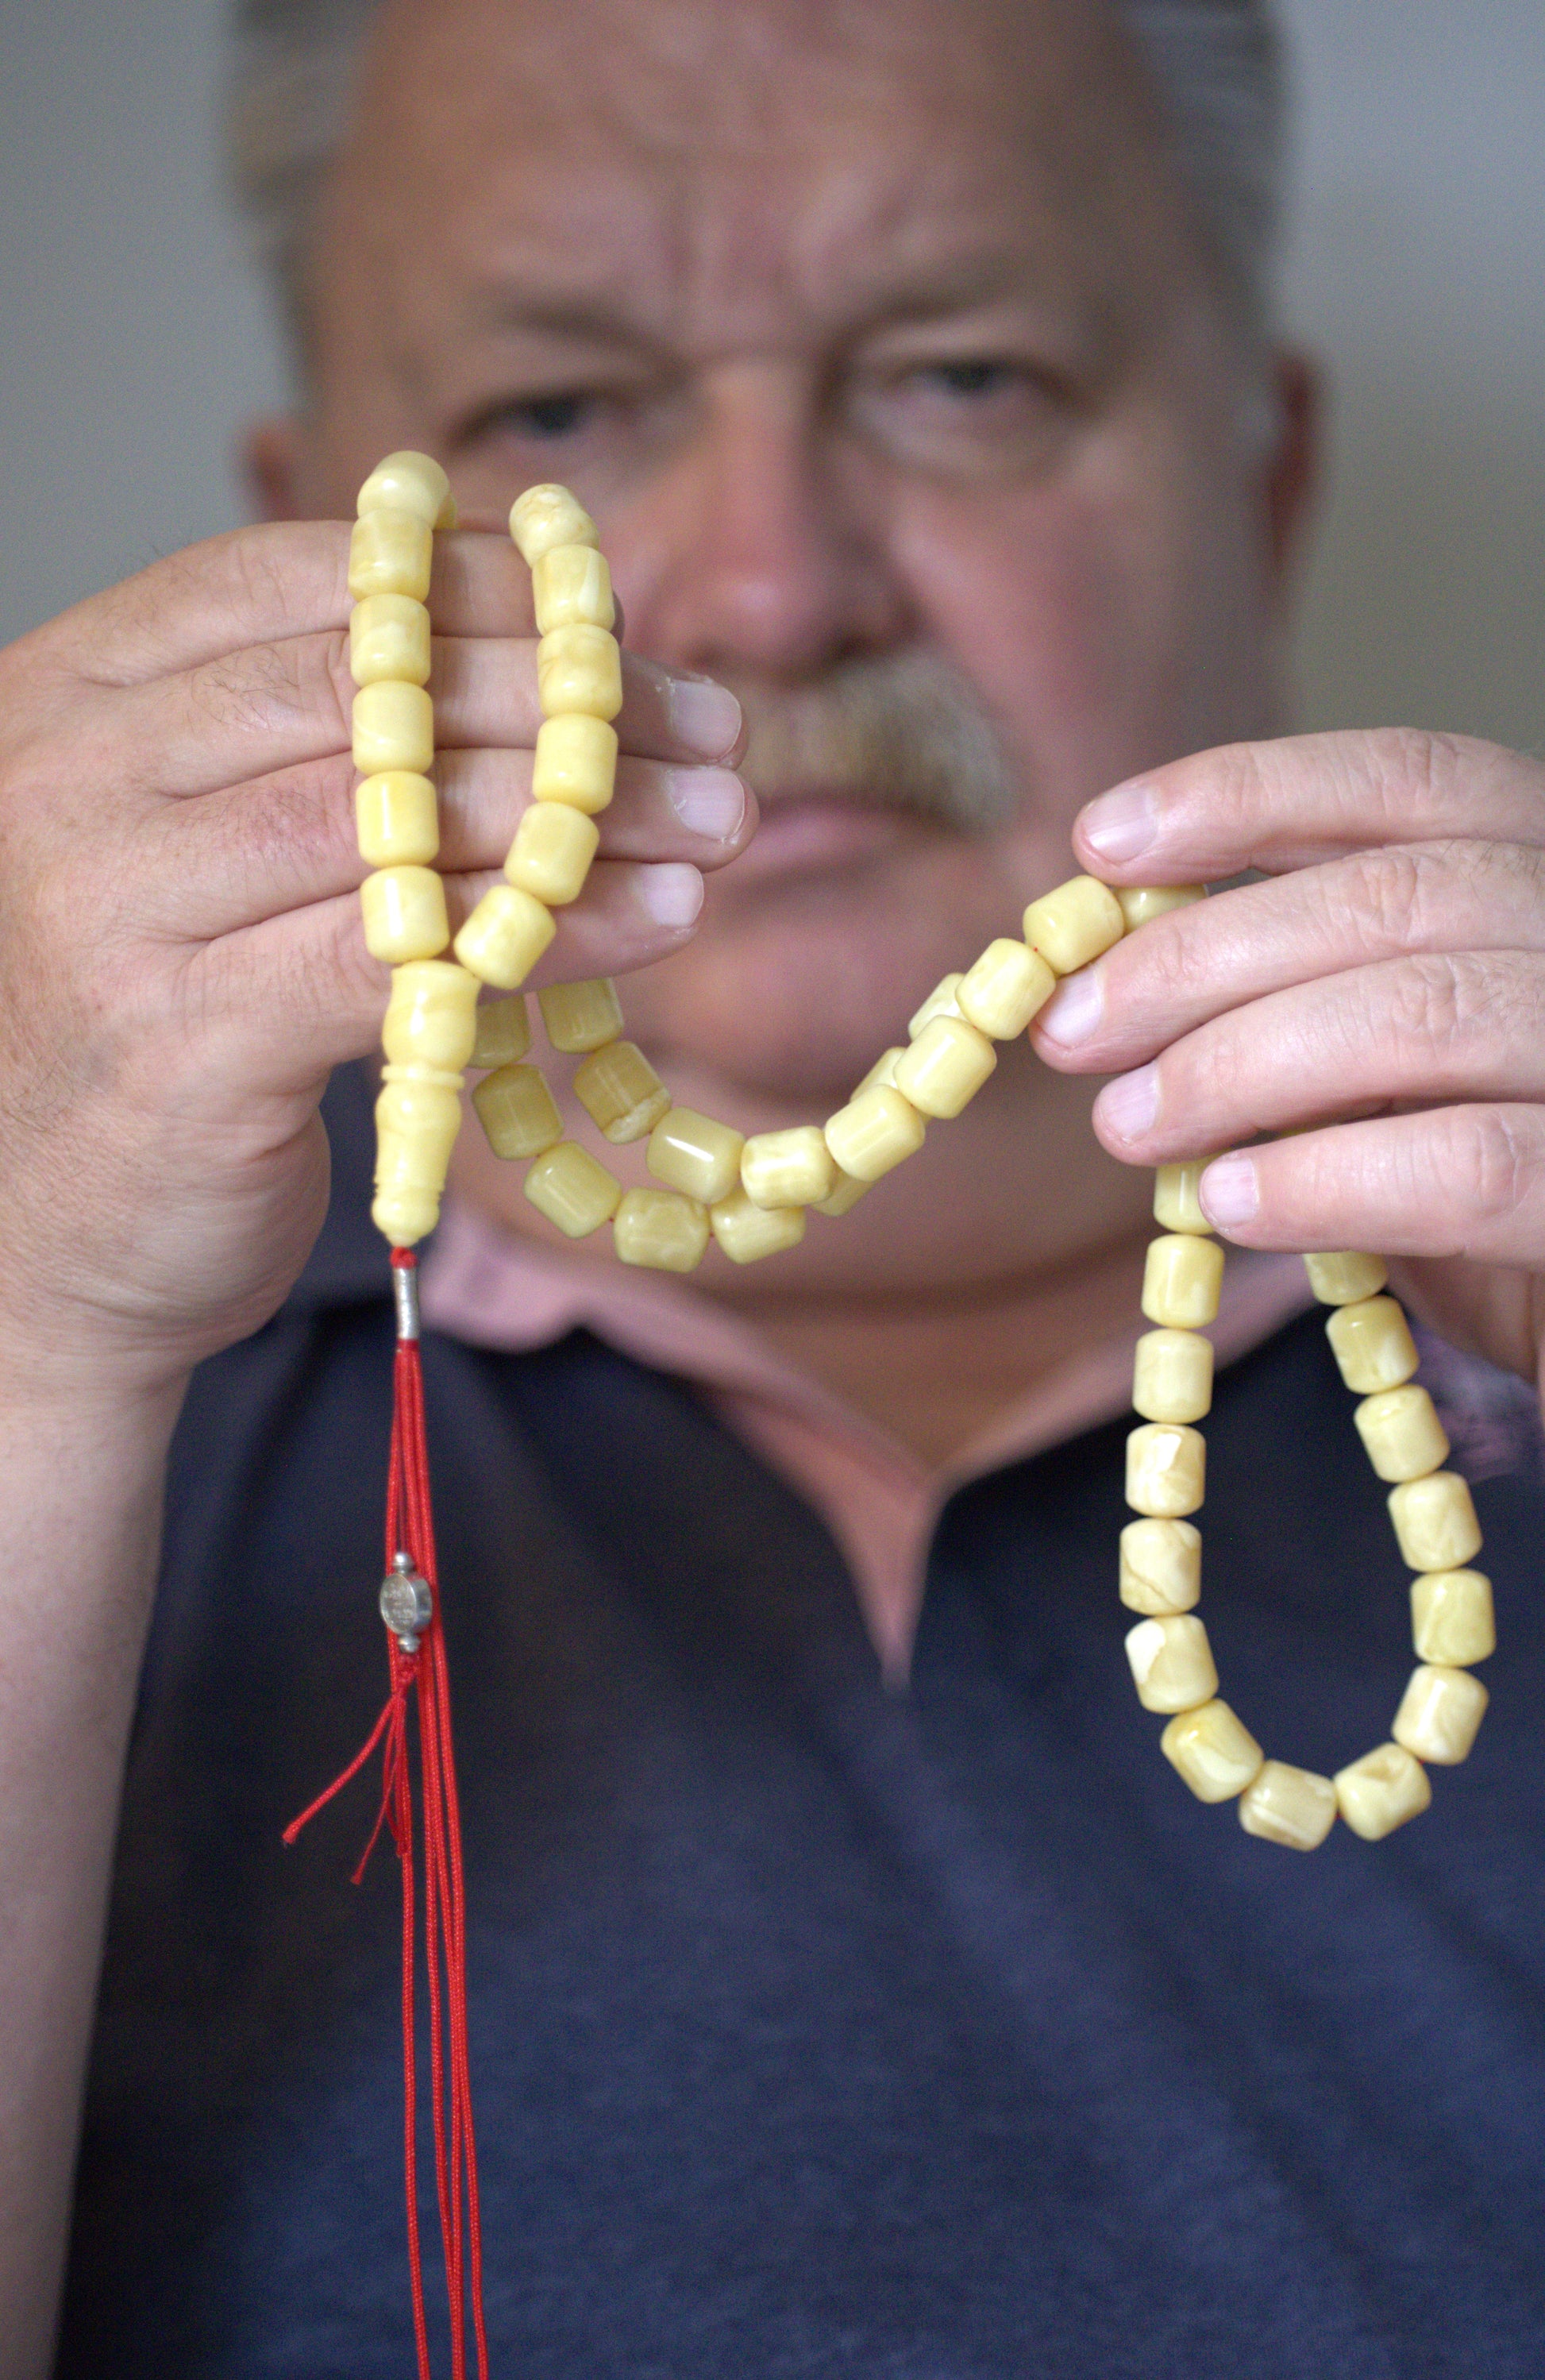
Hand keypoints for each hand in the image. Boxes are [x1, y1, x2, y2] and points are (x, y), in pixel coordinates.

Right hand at [0, 521, 750, 1398]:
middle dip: (566, 699)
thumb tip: (568, 679)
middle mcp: (71, 780)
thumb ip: (327, 760)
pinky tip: (659, 919)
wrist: (48, 1250)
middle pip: (369, 689)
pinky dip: (556, 928)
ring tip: (716, 818)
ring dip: (588, 810)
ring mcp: (114, 908)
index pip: (297, 585)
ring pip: (402, 817)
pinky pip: (415, 955)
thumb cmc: (162, 1031)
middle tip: (708, 728)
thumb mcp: (213, 856)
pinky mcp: (186, 1039)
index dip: (474, 590)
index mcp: (73, 695)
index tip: (613, 628)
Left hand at [1032, 729, 1544, 1396]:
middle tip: (1073, 1031)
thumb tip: (1114, 973)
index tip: (1099, 844)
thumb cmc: (1483, 1180)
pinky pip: (1467, 1164)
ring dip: (1236, 1067)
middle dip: (1199, 958)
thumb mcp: (1385, 1062)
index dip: (1246, 795)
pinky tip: (1230, 1203)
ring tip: (1128, 1126)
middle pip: (1392, 898)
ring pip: (1420, 1017)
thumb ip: (1298, 995)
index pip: (1409, 779)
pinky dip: (1326, 1179)